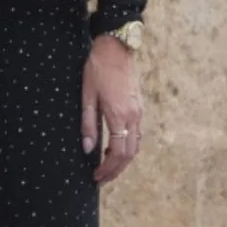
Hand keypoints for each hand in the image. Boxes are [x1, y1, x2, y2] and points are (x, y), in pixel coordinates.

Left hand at [81, 35, 142, 183]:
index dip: (108, 169)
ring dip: (123, 160)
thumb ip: (88, 124)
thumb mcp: (87, 96)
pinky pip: (137, 134)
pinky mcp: (139, 106)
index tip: (96, 177)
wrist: (116, 48)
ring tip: (107, 166)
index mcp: (119, 115)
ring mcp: (139, 111)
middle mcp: (133, 116)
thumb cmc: (97, 69)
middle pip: (130, 154)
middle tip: (101, 178)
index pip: (118, 153)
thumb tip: (88, 149)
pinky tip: (114, 147)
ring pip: (136, 145)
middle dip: (116, 170)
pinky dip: (128, 146)